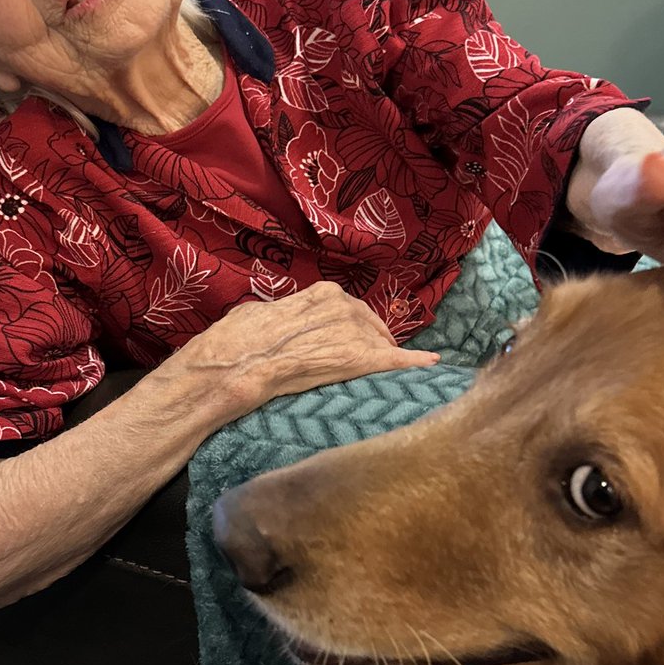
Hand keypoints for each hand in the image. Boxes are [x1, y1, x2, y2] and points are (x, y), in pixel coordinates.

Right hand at [181, 281, 440, 404]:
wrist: (233, 369)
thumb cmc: (236, 344)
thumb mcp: (259, 316)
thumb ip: (286, 316)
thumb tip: (287, 323)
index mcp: (321, 294)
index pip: (352, 310)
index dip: (358, 327)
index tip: (362, 338)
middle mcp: (343, 307)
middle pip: (372, 326)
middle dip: (375, 342)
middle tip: (377, 359)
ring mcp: (352, 332)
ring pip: (381, 344)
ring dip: (388, 357)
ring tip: (396, 369)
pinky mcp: (358, 360)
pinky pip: (395, 361)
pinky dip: (414, 363)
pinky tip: (430, 365)